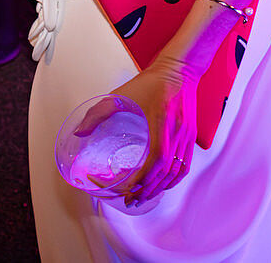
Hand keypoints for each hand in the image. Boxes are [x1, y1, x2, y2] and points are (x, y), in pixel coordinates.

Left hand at [111, 57, 200, 204]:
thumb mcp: (120, 94)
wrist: (179, 69)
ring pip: (177, 171)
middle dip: (149, 189)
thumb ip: (97, 114)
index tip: (130, 189)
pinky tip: (163, 183)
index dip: (144, 178)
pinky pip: (185, 164)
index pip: (155, 159)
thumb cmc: (151, 81)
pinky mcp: (190, 136)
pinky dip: (174, 178)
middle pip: (166, 171)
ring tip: (145, 196)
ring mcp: (186, 135)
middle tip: (133, 200)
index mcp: (161, 122)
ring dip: (161, 187)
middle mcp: (177, 132)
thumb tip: (80, 133)